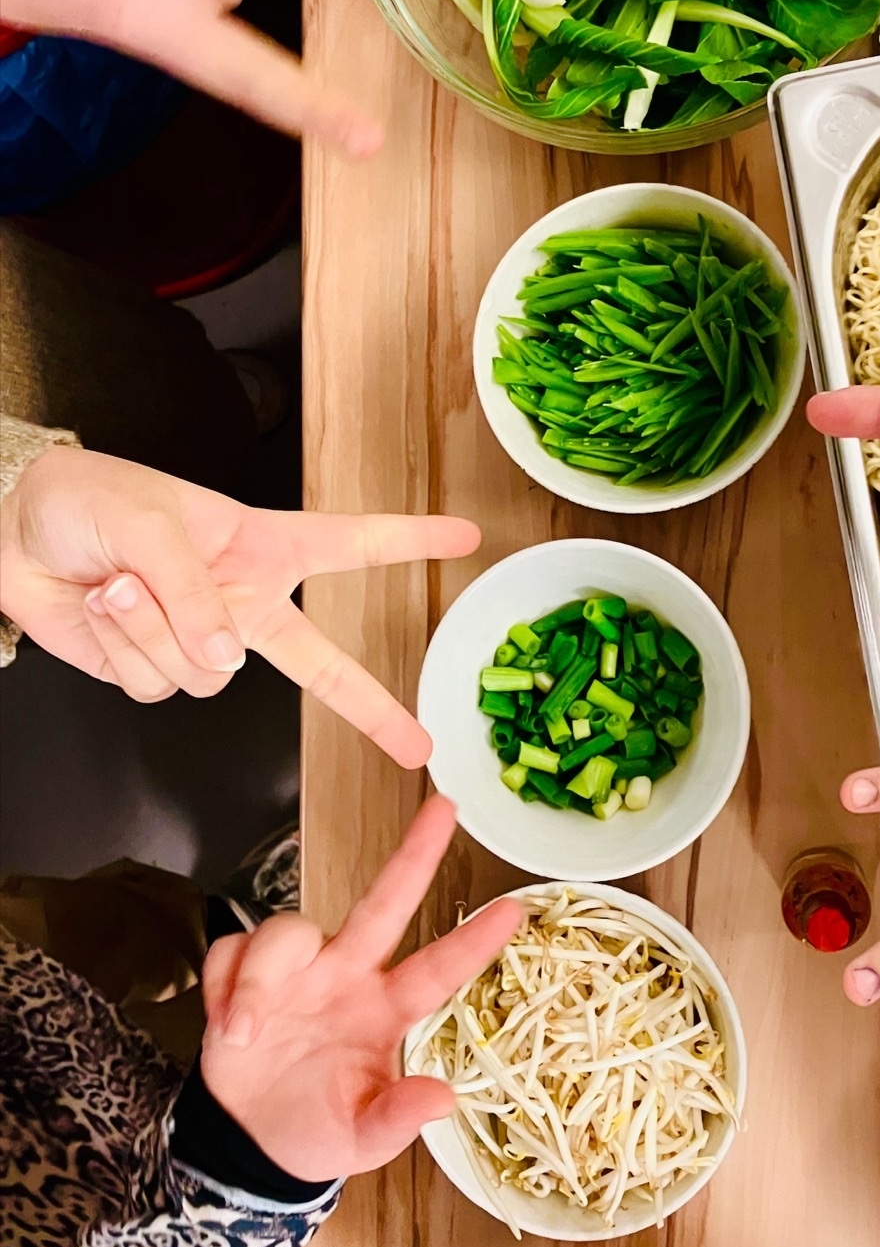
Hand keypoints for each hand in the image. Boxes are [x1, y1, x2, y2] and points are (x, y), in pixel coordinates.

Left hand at [0, 444, 477, 764]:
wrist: (14, 529)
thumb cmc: (91, 501)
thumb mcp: (154, 525)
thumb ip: (198, 594)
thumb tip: (227, 660)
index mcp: (258, 544)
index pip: (351, 543)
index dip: (411, 539)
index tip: (467, 536)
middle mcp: (238, 599)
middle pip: (320, 663)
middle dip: (372, 707)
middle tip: (419, 745)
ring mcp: (196, 641)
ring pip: (205, 676)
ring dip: (155, 631)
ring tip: (122, 582)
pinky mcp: (149, 669)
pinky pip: (156, 685)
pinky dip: (124, 649)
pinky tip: (103, 608)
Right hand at [200, 798, 521, 1179]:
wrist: (246, 1143)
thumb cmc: (315, 1131)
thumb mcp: (361, 1139)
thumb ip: (397, 1118)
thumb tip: (443, 1098)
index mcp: (385, 1011)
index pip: (438, 970)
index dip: (474, 942)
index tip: (514, 911)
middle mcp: (348, 975)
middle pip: (384, 902)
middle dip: (414, 854)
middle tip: (444, 808)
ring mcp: (299, 970)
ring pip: (287, 931)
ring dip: (262, 977)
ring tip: (244, 1031)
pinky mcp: (247, 972)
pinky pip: (234, 951)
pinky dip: (225, 987)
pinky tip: (228, 1027)